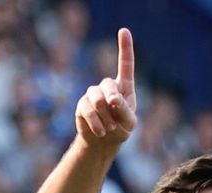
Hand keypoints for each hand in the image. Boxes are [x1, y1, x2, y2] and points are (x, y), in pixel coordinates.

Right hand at [74, 28, 135, 150]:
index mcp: (124, 86)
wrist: (103, 142)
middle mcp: (107, 87)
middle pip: (108, 84)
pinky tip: (101, 131)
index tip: (124, 30)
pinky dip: (95, 122)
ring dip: (104, 114)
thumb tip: (111, 100)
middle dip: (112, 97)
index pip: (125, 64)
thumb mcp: (129, 122)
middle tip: (114, 107)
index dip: (125, 47)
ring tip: (109, 128)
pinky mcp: (82, 105)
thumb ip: (125, 110)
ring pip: (96, 97)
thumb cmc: (120, 129)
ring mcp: (93, 95)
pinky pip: (87, 109)